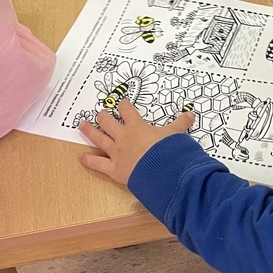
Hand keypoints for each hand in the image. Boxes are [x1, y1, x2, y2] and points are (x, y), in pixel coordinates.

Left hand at [78, 98, 196, 186]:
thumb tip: (191, 114)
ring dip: (90, 132)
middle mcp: (124, 137)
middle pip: (108, 123)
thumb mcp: (176, 134)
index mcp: (137, 127)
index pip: (128, 111)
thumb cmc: (167, 150)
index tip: (121, 103)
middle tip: (100, 113)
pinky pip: (99, 164)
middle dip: (103, 117)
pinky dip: (90, 161)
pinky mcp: (114, 169)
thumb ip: (180, 124)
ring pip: (99, 139)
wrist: (161, 170)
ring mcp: (117, 152)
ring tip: (82, 125)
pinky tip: (82, 157)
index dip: (123, 106)